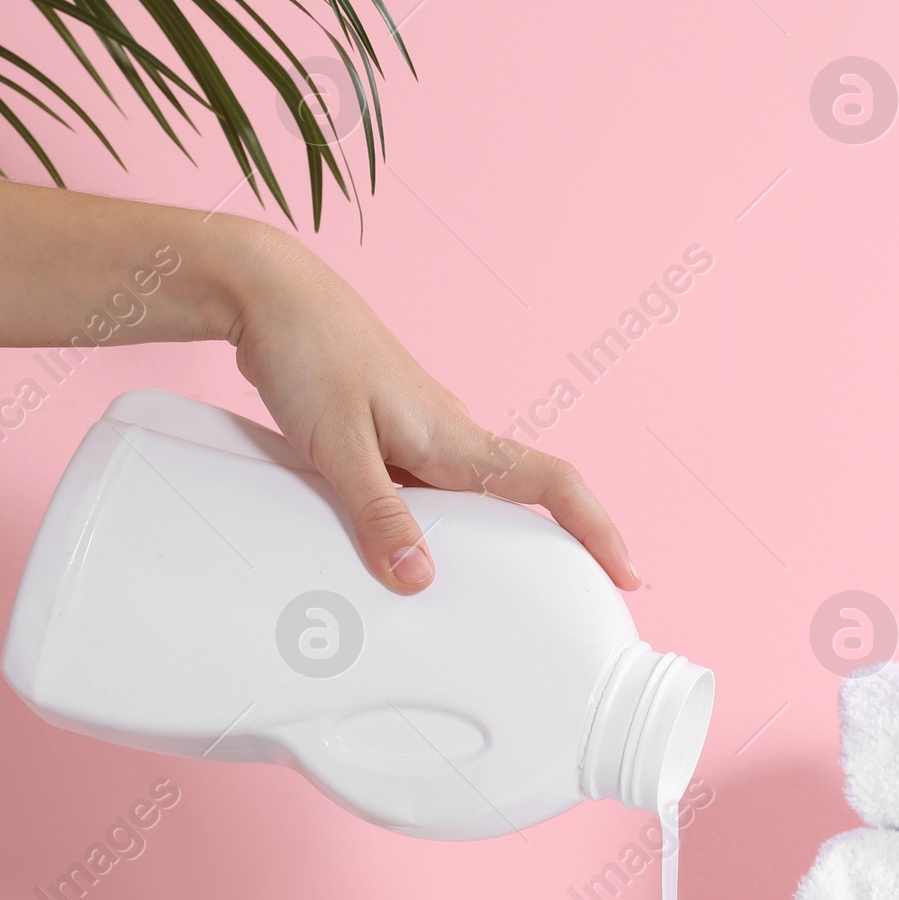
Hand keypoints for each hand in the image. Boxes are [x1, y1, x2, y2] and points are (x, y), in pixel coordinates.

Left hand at [223, 223, 638, 595]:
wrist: (271, 293)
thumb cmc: (308, 353)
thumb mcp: (337, 445)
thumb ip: (377, 513)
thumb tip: (419, 579)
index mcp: (456, 436)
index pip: (552, 483)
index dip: (598, 529)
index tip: (627, 574)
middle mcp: (453, 435)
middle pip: (526, 498)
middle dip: (558, 548)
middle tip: (566, 607)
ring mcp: (424, 434)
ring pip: (475, 498)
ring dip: (490, 543)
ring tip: (484, 598)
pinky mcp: (392, 435)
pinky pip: (431, 490)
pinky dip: (436, 526)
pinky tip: (405, 553)